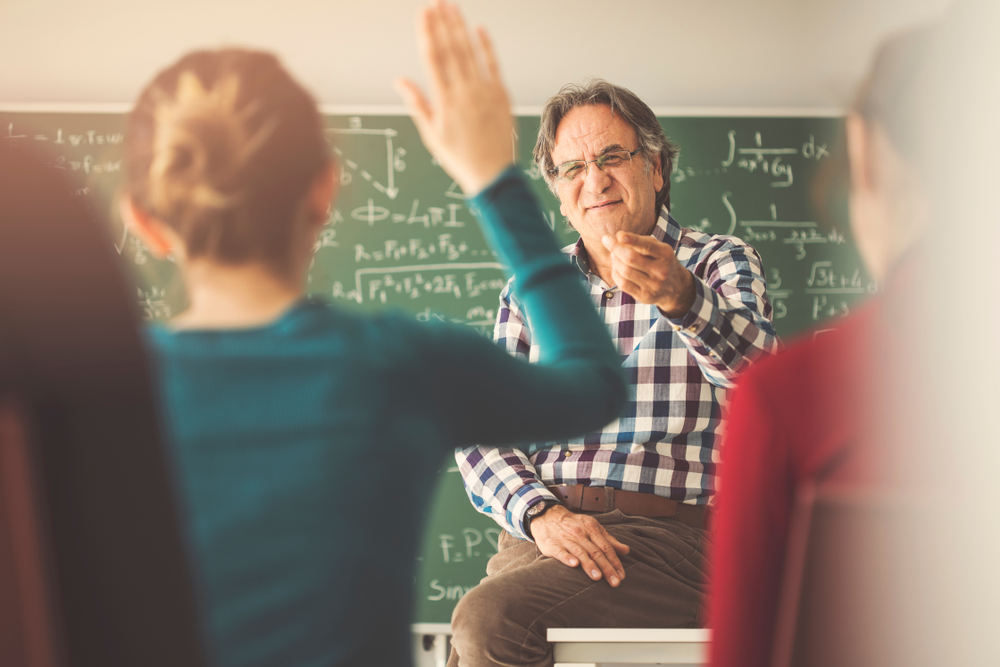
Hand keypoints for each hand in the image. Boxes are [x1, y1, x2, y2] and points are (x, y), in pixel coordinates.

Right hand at [395, 0, 513, 195]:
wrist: (493, 174)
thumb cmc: (460, 157)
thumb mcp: (431, 134)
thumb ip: (417, 103)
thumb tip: (400, 80)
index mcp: (445, 102)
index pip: (433, 59)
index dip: (427, 34)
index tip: (422, 14)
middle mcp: (465, 93)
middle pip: (451, 50)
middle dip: (442, 23)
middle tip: (436, 2)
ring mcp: (485, 93)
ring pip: (471, 53)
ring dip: (460, 28)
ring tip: (452, 7)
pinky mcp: (502, 96)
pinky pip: (493, 66)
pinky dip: (486, 47)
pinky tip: (479, 29)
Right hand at [530, 505, 629, 586]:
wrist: (548, 516)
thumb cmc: (573, 524)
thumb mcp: (592, 527)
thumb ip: (609, 540)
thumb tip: (626, 550)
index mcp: (591, 529)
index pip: (606, 547)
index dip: (615, 562)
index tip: (621, 576)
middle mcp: (580, 534)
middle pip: (596, 552)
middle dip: (606, 568)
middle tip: (615, 582)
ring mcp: (566, 539)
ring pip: (580, 552)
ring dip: (589, 565)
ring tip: (598, 577)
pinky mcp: (553, 545)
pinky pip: (561, 552)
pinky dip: (567, 558)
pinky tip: (574, 565)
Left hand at [602, 231, 695, 317]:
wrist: (676, 288)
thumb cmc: (662, 262)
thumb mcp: (659, 248)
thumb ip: (641, 241)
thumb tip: (618, 237)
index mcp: (665, 255)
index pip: (647, 246)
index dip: (632, 240)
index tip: (619, 235)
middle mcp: (661, 271)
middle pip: (631, 258)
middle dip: (615, 248)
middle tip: (606, 239)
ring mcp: (652, 285)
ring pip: (624, 271)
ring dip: (614, 260)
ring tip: (613, 253)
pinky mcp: (644, 296)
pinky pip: (622, 284)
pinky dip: (615, 273)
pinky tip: (616, 267)